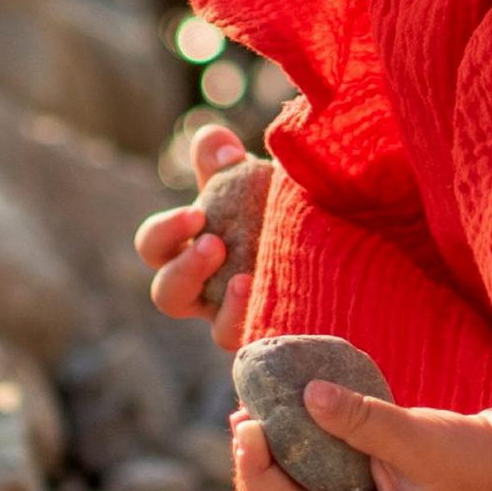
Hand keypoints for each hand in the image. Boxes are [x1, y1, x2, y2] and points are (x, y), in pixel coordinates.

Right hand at [134, 119, 268, 352]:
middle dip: (186, 271)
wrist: (337, 236)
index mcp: (188, 249)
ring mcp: (240, 320)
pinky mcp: (278, 335)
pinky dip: (269, 325)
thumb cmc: (272, 205)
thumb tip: (219, 145)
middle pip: (167, 295)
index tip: (196, 213)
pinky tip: (287, 304)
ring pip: (217, 332)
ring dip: (227, 307)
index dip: (166, 233)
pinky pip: (266, 345)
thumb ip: (223, 158)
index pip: (154, 247)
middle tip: (214, 245)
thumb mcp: (246, 177)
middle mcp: (205, 292)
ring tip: (246, 279)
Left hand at [234, 380, 491, 490]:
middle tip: (246, 425)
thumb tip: (310, 394)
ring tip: (245, 416)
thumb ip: (363, 420)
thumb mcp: (415, 436)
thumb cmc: (458, 459)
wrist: (482, 460)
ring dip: (263, 459)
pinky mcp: (340, 487)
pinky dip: (282, 447)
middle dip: (263, 476)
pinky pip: (301, 474)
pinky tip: (266, 414)